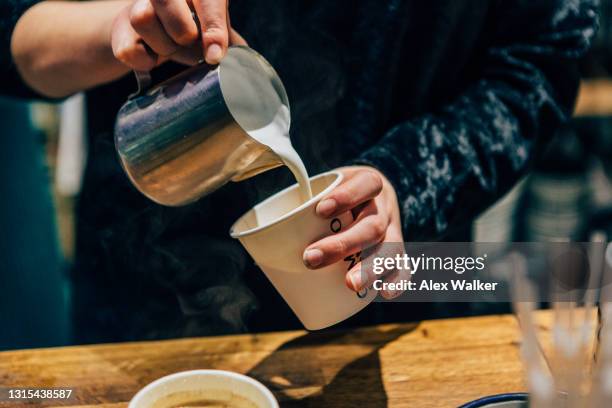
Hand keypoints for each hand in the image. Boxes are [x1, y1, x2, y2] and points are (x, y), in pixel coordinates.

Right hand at [111, 0, 246, 70]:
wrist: (153, 33)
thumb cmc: (192, 28)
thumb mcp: (215, 28)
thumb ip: (227, 39)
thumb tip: (241, 62)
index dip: (212, 27)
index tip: (214, 55)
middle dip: (182, 33)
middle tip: (190, 45)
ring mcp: (138, 4)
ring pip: (143, 18)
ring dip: (163, 46)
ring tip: (172, 48)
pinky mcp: (120, 28)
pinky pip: (129, 50)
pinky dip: (145, 61)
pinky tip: (153, 56)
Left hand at [303, 166, 406, 298]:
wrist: (376, 194)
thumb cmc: (339, 195)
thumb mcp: (326, 185)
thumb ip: (303, 204)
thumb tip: (253, 238)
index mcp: (368, 184)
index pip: (365, 185)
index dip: (346, 196)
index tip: (319, 211)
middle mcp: (383, 207)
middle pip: (371, 224)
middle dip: (343, 244)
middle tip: (311, 259)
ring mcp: (393, 229)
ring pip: (389, 247)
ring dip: (369, 267)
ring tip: (349, 284)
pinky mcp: (397, 249)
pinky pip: (404, 265)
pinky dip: (398, 280)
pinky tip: (386, 293)